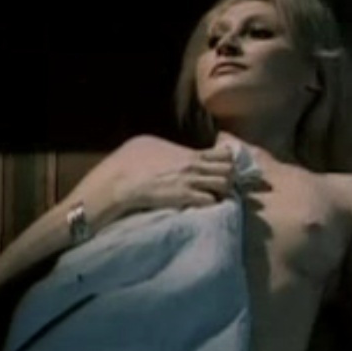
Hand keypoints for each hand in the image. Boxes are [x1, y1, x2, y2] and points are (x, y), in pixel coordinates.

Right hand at [110, 144, 236, 215]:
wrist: (121, 182)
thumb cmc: (131, 162)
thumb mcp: (151, 143)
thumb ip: (168, 147)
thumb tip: (172, 149)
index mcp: (189, 153)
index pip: (223, 154)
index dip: (227, 163)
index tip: (223, 169)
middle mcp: (194, 166)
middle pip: (229, 170)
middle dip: (229, 179)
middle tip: (223, 185)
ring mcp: (191, 182)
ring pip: (225, 185)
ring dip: (222, 192)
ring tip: (215, 197)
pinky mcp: (184, 197)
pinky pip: (211, 201)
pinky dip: (212, 204)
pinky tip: (205, 206)